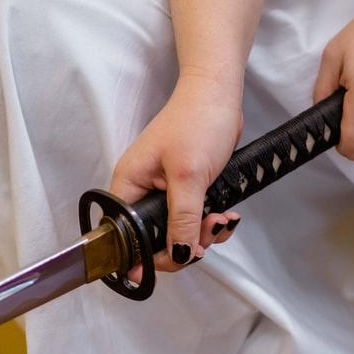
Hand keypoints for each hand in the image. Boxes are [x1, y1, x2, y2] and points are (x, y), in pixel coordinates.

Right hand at [111, 74, 243, 276]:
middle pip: (156, 238)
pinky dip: (211, 220)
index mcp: (128, 185)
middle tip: (207, 232)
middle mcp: (142, 190)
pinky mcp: (187, 187)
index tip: (175, 260)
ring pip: (179, 231)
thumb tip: (177, 256)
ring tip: (221, 217)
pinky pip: (194, 217)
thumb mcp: (189, 176)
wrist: (219, 93)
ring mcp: (165, 189)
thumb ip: (181, 219)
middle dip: (185, 242)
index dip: (148, 255)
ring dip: (203, 232)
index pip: (127, 236)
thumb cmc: (197, 122)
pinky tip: (226, 213)